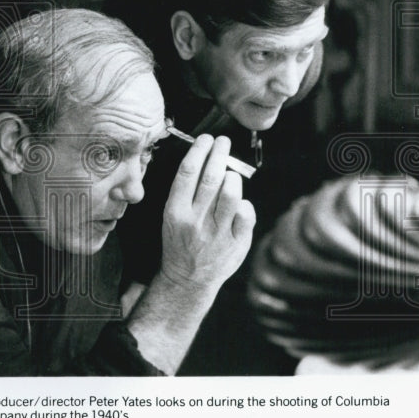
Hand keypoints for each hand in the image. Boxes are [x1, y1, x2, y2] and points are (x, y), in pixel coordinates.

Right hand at [158, 134, 254, 289]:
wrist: (188, 278)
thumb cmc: (180, 240)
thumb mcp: (171, 216)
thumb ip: (186, 192)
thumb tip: (207, 159)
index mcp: (175, 212)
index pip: (188, 173)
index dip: (199, 151)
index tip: (206, 139)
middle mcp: (195, 221)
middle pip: (211, 178)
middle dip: (219, 154)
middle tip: (224, 142)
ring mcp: (217, 234)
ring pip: (231, 194)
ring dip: (233, 177)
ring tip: (231, 174)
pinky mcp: (236, 244)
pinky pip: (247, 214)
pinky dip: (244, 203)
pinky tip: (238, 204)